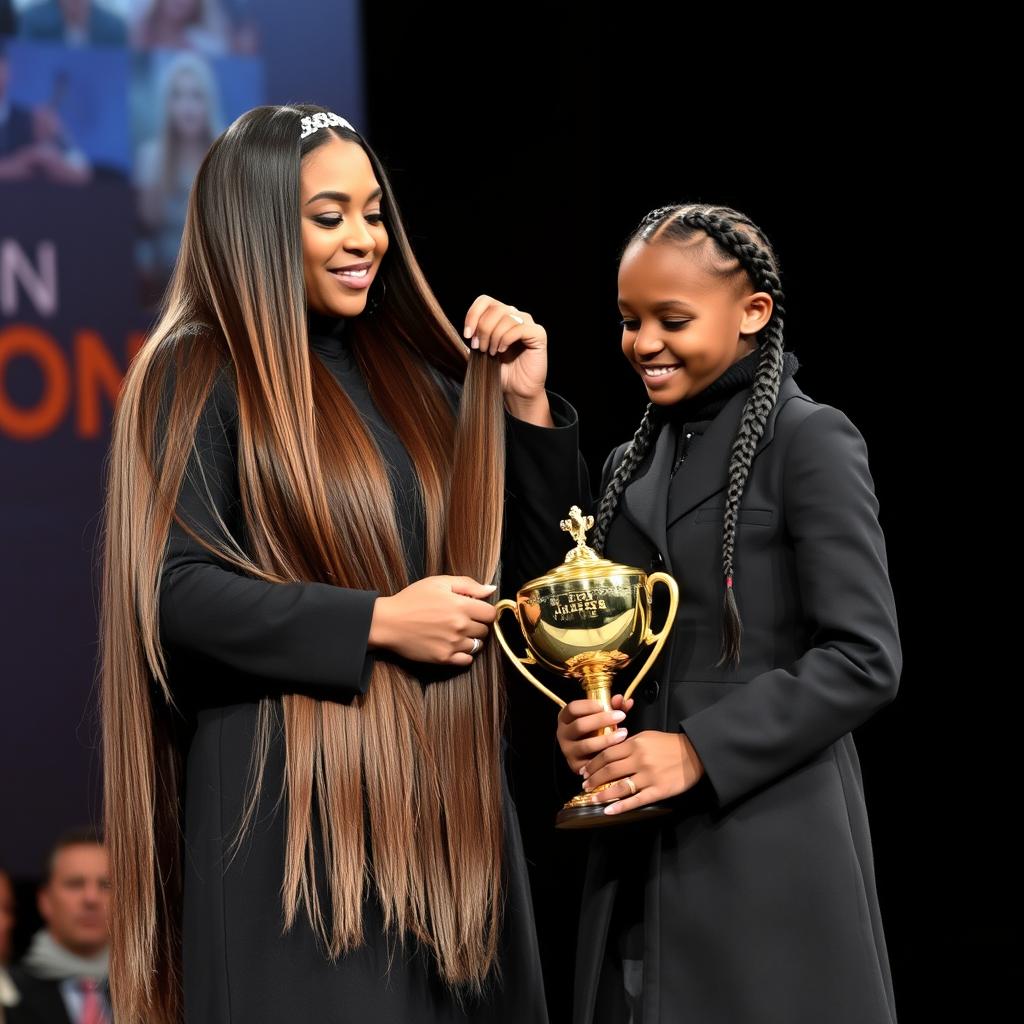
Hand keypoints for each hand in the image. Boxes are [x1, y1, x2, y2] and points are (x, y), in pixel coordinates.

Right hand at [369, 575, 496, 665]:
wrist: (388, 622)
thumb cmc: (412, 599)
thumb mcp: (439, 583)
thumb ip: (468, 584)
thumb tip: (490, 589)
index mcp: (462, 605)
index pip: (491, 614)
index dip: (485, 611)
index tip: (476, 611)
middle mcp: (460, 626)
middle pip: (484, 630)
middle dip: (477, 625)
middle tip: (462, 620)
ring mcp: (452, 644)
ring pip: (476, 645)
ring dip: (470, 639)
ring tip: (455, 632)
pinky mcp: (443, 658)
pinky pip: (466, 660)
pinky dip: (464, 654)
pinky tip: (452, 645)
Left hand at [463, 295, 548, 412]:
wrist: (516, 391)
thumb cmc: (500, 372)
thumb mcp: (481, 352)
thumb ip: (474, 337)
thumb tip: (467, 330)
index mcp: (501, 316)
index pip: (485, 301)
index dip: (473, 314)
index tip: (467, 335)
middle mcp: (516, 316)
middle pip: (494, 308)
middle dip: (482, 329)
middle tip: (480, 348)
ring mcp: (528, 324)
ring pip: (506, 316)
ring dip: (493, 336)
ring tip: (491, 353)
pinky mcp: (538, 334)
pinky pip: (519, 328)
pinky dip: (505, 339)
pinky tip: (501, 351)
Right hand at [555, 692, 635, 775]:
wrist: (589, 756)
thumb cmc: (595, 731)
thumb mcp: (601, 716)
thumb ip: (611, 707)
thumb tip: (622, 699)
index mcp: (565, 718)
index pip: (572, 708)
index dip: (588, 705)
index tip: (604, 705)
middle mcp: (563, 734)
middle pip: (580, 725)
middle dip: (601, 720)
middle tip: (620, 716)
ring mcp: (568, 751)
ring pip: (586, 745)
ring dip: (607, 739)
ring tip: (623, 734)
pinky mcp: (576, 766)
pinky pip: (592, 761)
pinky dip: (606, 755)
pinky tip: (618, 750)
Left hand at [580, 721, 705, 816]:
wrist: (695, 753)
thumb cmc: (669, 744)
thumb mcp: (647, 736)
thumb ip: (628, 743)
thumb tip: (609, 751)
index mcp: (635, 744)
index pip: (607, 754)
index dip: (593, 764)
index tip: (584, 771)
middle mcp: (640, 760)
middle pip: (609, 770)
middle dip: (594, 779)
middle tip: (585, 785)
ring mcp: (649, 776)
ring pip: (620, 786)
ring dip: (603, 794)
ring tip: (593, 798)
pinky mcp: (658, 791)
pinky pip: (636, 800)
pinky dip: (620, 807)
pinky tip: (608, 811)